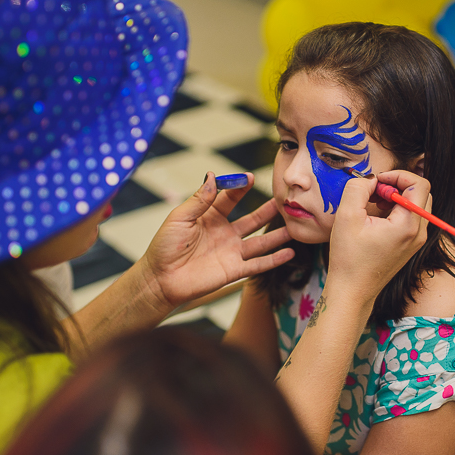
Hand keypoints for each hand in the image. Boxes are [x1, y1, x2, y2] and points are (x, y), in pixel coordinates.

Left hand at [142, 172, 294, 308]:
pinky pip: (258, 264)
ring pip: (260, 241)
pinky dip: (274, 259)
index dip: (240, 187)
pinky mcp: (234, 270)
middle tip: (285, 199)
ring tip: (294, 226)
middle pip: (252, 219)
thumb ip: (199, 199)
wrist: (160, 279)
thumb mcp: (180, 218)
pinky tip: (289, 252)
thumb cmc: (164, 247)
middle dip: (268, 209)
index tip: (250, 177)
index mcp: (210, 217)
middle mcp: (224, 233)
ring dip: (277, 234)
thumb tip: (212, 175)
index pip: (230, 198)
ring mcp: (231, 252)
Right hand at [326, 169, 429, 303]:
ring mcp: (417, 241)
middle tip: (375, 191)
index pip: (419, 184)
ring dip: (397, 196)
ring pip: (417, 204)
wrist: (352, 291)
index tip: (377, 180)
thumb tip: (371, 179)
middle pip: (421, 193)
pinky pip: (412, 218)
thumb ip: (358, 188)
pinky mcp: (411, 246)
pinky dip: (397, 210)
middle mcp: (419, 233)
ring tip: (374, 203)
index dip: (398, 175)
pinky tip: (377, 216)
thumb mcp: (346, 216)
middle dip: (398, 184)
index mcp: (408, 225)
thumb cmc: (348, 257)